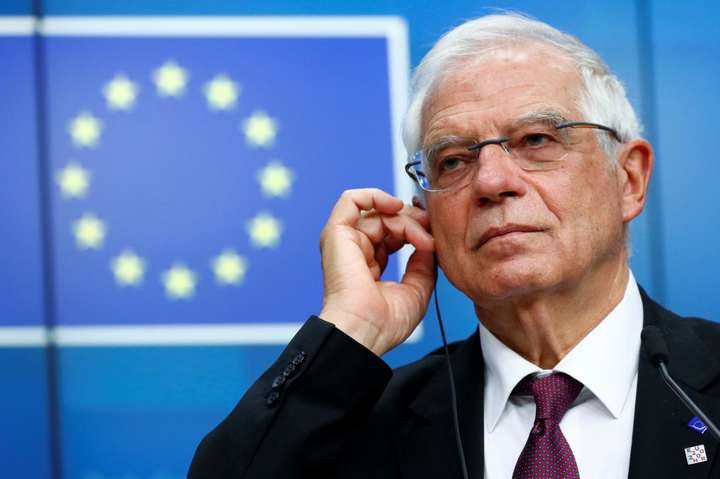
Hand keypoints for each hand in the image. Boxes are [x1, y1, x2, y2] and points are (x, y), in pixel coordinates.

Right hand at [319, 188, 435, 355]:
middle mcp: (355, 250)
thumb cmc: (384, 323)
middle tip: (432, 235)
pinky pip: (351, 200)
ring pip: (379, 212)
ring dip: (406, 220)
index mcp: (369, 265)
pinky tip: (396, 207)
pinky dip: (375, 196)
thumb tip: (428, 242)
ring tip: (421, 239)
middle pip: (388, 219)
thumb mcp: (417, 288)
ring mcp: (344, 241)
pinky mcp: (336, 233)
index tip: (435, 240)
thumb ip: (423, 262)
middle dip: (415, 221)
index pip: (394, 234)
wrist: (365, 331)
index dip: (416, 229)